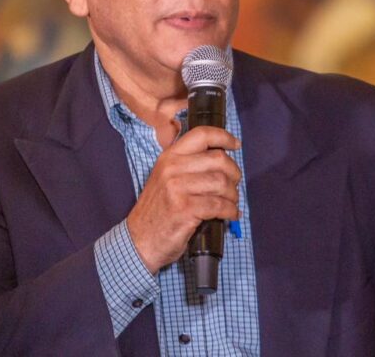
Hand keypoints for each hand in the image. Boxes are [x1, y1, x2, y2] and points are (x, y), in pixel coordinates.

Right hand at [126, 126, 241, 272]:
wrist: (139, 240)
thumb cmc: (158, 211)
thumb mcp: (166, 179)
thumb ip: (188, 165)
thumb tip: (222, 160)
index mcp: (169, 157)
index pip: (201, 134)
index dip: (223, 137)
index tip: (235, 145)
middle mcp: (172, 168)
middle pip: (218, 159)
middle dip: (234, 173)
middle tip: (234, 185)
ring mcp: (177, 188)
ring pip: (221, 182)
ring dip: (233, 195)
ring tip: (231, 203)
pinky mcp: (184, 208)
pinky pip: (219, 205)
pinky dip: (230, 211)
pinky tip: (230, 214)